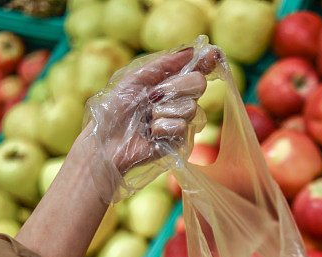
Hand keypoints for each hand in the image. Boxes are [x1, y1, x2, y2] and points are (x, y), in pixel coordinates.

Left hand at [76, 44, 220, 200]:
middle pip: (199, 83)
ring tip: (147, 119)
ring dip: (163, 111)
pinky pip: (181, 127)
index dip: (207, 60)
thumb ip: (163, 64)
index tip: (213, 53)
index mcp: (169, 82)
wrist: (107, 139)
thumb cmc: (116, 108)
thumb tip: (190, 50)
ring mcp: (181, 120)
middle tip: (154, 96)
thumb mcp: (135, 78)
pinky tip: (150, 133)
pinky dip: (161, 128)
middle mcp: (179, 100)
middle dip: (175, 87)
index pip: (196, 69)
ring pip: (191, 107)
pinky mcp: (180, 140)